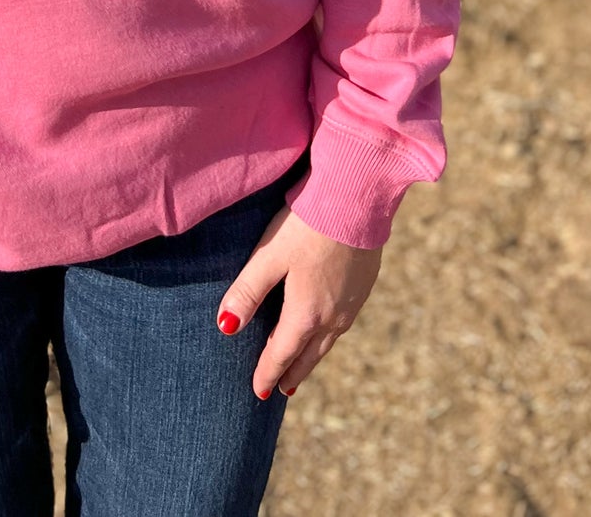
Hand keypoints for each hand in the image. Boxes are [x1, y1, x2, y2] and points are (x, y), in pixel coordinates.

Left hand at [218, 206, 381, 399]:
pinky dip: (329, 335)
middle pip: (308, 354)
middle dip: (292, 372)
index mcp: (306, 313)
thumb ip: (247, 291)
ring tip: (301, 365)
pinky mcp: (364, 284)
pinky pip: (343, 322)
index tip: (258, 393)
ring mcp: (352, 302)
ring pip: (328, 340)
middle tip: (280, 390)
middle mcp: (333, 316)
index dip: (268, 373)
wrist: (359, 198)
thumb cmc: (308, 224)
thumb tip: (226, 328)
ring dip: (312, 356)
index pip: (282, 353)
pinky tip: (327, 327)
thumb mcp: (270, 255)